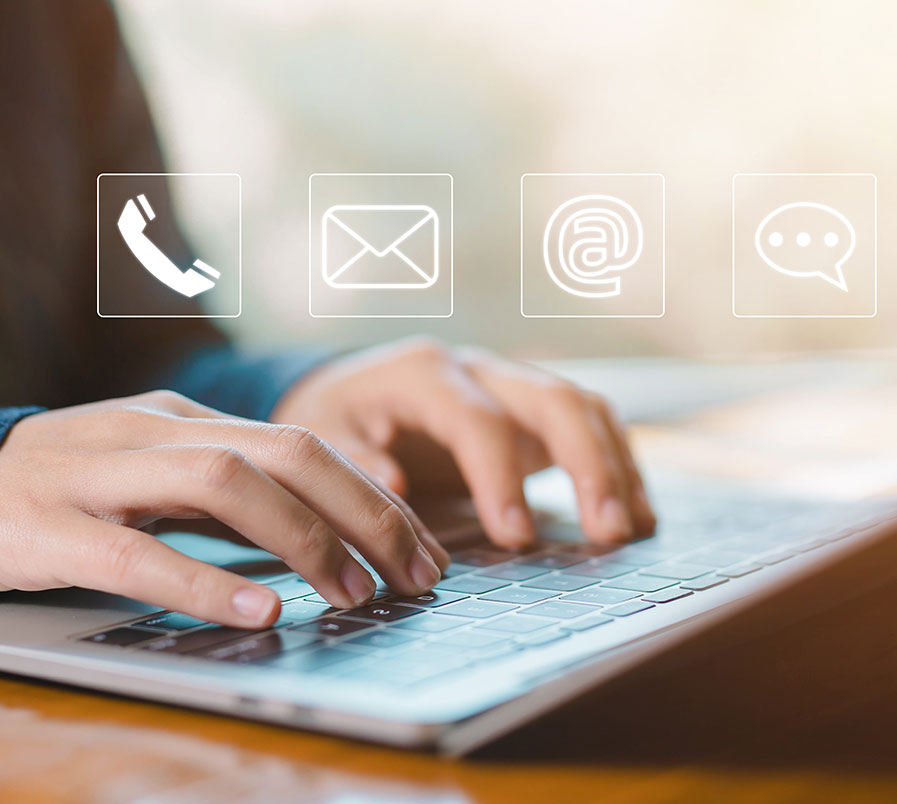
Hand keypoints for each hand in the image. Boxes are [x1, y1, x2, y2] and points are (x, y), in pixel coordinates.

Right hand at [0, 391, 448, 627]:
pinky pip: (135, 551)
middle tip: (415, 575)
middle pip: (286, 453)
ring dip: (302, 540)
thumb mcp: (160, 478)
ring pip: (223, 484)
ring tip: (353, 594)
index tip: (423, 550)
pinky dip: (203, 582)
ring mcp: (100, 471)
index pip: (308, 446)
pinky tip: (258, 614)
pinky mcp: (47, 526)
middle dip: (365, 513)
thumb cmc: (74, 488)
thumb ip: (231, 502)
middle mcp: (155, 431)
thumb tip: (322, 538)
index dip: (375, 497)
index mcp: (190, 421)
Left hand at [272, 338, 655, 547]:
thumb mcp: (321, 435)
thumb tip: (398, 484)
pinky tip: (630, 512)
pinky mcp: (528, 410)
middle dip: (588, 463)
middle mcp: (478, 370)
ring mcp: (510, 385)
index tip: (517, 538)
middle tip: (606, 533)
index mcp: (424, 374)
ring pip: (582, 406)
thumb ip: (354, 460)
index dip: (501, 477)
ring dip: (615, 464)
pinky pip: (587, 424)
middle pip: (553, 399)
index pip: (478, 420)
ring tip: (632, 528)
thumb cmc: (335, 418)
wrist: (347, 389)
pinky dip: (614, 463)